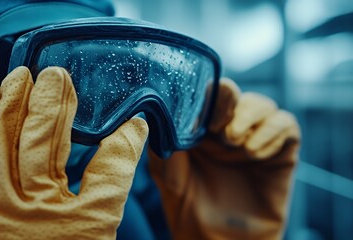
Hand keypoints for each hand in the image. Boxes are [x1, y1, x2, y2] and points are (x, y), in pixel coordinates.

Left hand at [0, 67, 148, 239]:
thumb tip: (134, 128)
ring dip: (4, 106)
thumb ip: (117, 171)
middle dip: (42, 101)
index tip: (81, 87)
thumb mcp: (100, 221)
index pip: (75, 150)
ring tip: (15, 80)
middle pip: (32, 140)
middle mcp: (20, 210)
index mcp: (62, 214)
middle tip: (50, 73)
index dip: (76, 114)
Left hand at [149, 78, 299, 239]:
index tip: (202, 112)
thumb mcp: (167, 175)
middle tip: (219, 128)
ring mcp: (255, 138)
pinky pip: (286, 124)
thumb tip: (157, 114)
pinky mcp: (280, 152)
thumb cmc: (189, 207)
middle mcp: (228, 128)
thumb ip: (163, 145)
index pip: (207, 94)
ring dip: (249, 118)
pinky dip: (271, 132)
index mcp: (200, 128)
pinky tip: (253, 153)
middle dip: (229, 103)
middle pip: (235, 93)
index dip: (206, 94)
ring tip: (235, 144)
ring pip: (262, 104)